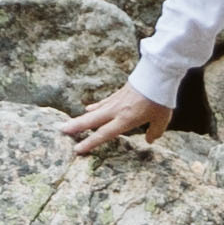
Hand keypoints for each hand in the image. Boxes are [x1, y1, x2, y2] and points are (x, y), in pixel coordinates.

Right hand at [59, 86, 176, 153]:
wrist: (157, 75)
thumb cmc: (160, 99)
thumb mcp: (162, 119)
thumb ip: (154, 132)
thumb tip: (149, 140)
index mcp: (125, 120)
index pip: (104, 134)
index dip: (90, 142)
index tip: (77, 149)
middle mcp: (116, 111)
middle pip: (92, 121)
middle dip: (76, 127)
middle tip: (61, 131)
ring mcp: (115, 101)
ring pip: (94, 112)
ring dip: (80, 118)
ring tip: (68, 124)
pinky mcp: (118, 94)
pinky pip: (103, 103)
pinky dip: (94, 107)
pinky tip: (88, 109)